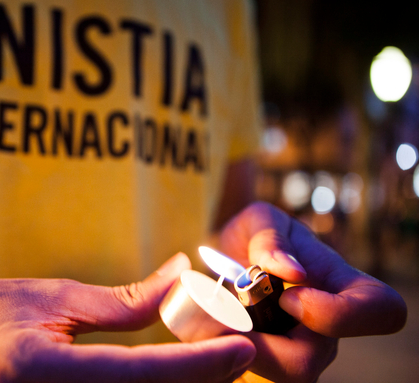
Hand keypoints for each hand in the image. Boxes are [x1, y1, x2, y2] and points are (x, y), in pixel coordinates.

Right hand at [0, 253, 255, 382]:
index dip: (197, 365)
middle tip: (234, 349)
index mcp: (41, 374)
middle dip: (201, 381)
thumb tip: (180, 278)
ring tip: (211, 360)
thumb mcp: (54, 297)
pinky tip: (171, 375)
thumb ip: (123, 301)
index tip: (242, 348)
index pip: (139, 376)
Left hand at [213, 202, 406, 382]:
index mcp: (341, 284)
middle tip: (225, 317)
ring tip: (210, 317)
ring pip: (272, 373)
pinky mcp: (267, 362)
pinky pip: (246, 369)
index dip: (338, 314)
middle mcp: (326, 327)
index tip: (290, 296)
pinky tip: (207, 326)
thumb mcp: (260, 221)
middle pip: (309, 362)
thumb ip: (271, 238)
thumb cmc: (258, 235)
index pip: (382, 311)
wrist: (231, 254)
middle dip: (258, 344)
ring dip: (233, 346)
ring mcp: (298, 350)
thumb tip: (291, 271)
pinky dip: (221, 350)